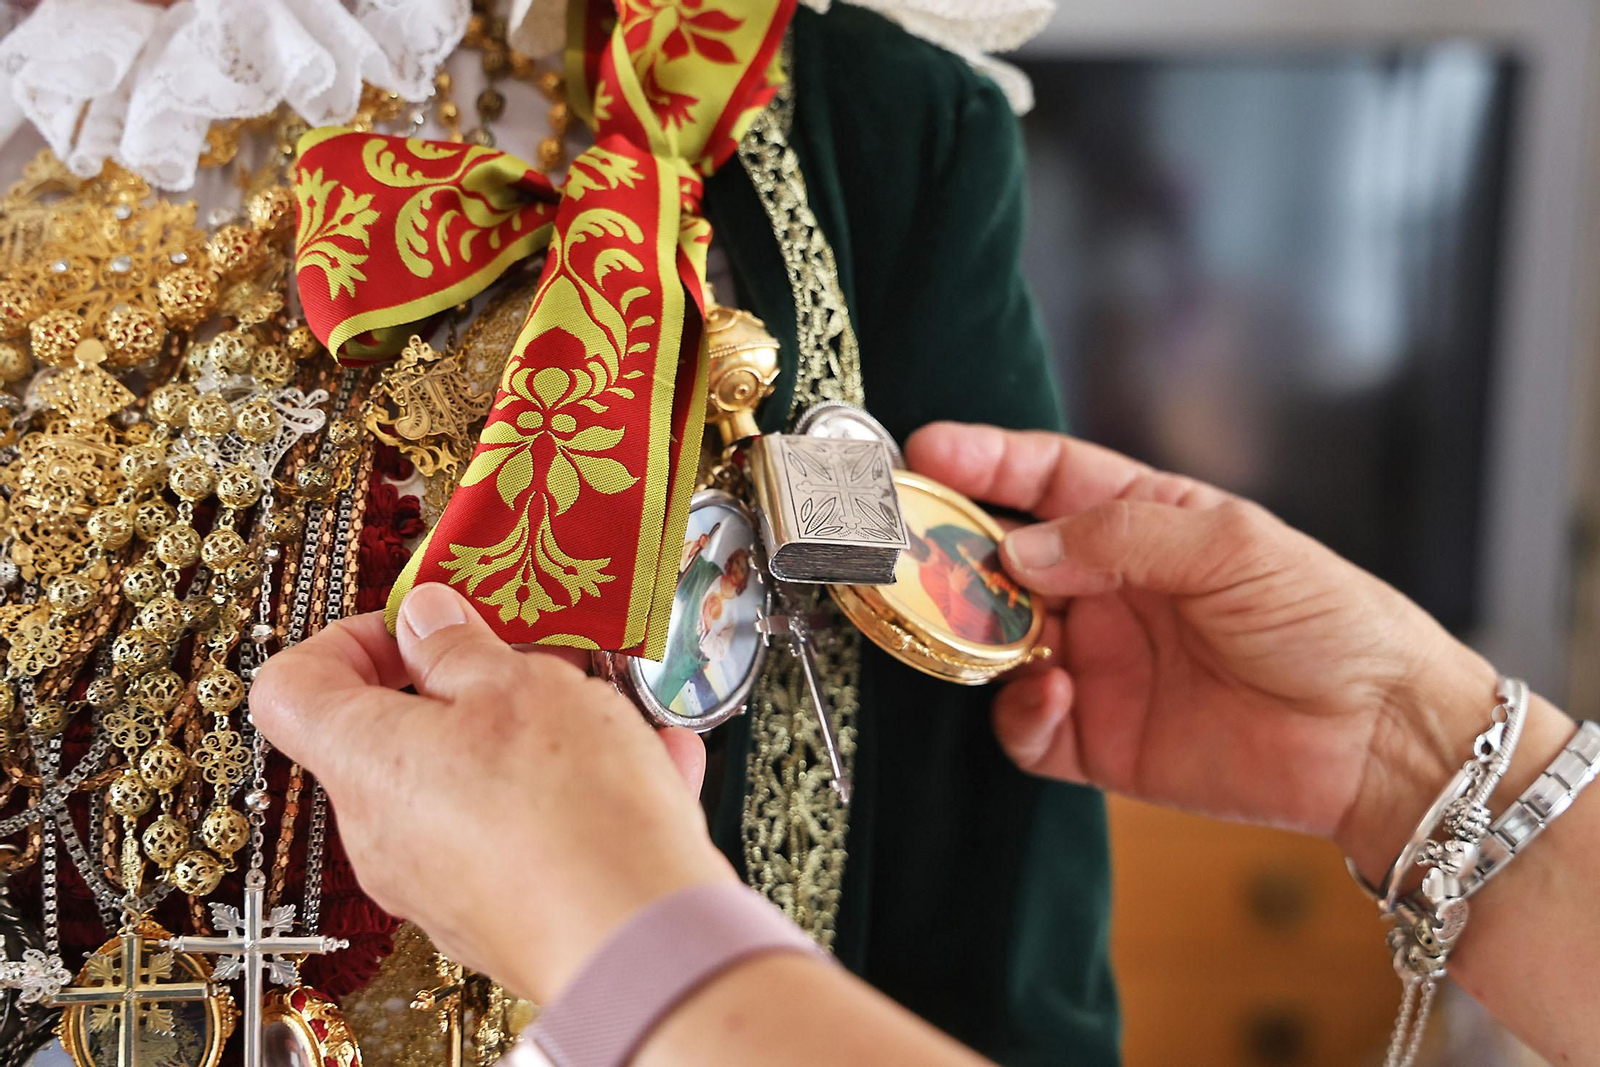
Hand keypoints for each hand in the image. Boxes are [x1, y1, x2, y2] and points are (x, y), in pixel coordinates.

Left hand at [249, 584, 735, 1001]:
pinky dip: (571, 797)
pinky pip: (520, 833)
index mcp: (366, 760)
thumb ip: (460, 645)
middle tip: (537, 662)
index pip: (292, 687)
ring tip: (616, 717)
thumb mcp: (521, 685)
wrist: (639, 944)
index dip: (345, 641)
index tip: (416, 628)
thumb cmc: (572, 816)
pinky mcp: (495, 913)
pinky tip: (649, 772)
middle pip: (398, 736)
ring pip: (473, 782)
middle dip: (473, 687)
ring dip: (536, 739)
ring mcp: (437, 881)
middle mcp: (383, 831)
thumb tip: (425, 621)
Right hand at [905, 422, 1518, 878]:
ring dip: (970, 631)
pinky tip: (1049, 694)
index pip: (1045, 479)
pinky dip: (1019, 710)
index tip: (925, 453)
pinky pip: (1026, 725)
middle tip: (907, 546)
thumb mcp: (1230, 546)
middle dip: (950, 549)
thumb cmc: (1326, 618)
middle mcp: (1106, 589)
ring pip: (997, 641)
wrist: (1380, 738)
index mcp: (1141, 523)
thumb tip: (1019, 550)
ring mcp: (1098, 664)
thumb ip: (1120, 537)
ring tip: (964, 624)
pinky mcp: (1098, 739)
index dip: (984, 461)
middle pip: (1003, 560)